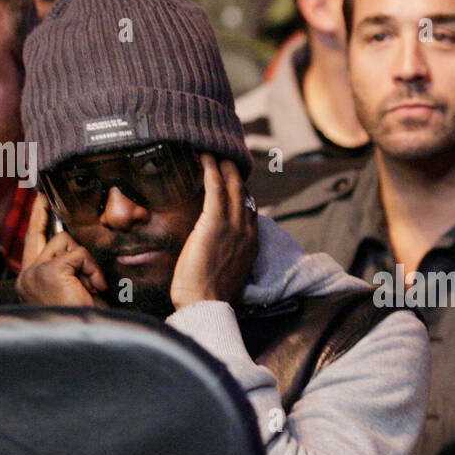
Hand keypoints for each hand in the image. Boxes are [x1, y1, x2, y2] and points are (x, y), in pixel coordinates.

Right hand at [14, 194, 107, 306]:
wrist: (85, 337)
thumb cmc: (85, 317)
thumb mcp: (73, 288)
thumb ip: (69, 266)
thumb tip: (76, 242)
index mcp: (31, 279)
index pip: (33, 240)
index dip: (38, 217)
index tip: (41, 197)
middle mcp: (28, 274)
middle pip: (54, 237)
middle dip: (70, 244)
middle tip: (81, 264)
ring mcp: (36, 271)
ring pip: (68, 241)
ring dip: (87, 263)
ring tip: (89, 287)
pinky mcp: (49, 271)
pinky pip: (80, 254)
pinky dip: (93, 270)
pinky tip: (93, 288)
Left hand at [169, 156, 257, 310]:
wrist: (205, 304)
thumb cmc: (208, 294)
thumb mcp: (226, 270)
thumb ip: (225, 252)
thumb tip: (213, 244)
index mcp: (251, 243)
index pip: (250, 209)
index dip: (242, 191)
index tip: (234, 179)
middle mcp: (247, 230)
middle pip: (244, 192)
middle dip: (235, 172)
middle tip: (225, 155)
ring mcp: (233, 226)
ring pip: (233, 186)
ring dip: (223, 165)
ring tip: (213, 150)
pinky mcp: (215, 223)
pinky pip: (215, 189)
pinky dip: (211, 170)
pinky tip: (203, 157)